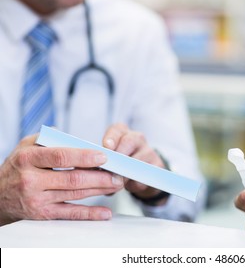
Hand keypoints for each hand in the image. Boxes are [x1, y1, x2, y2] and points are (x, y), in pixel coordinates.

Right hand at [0, 135, 123, 225]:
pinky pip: (70, 214)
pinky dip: (90, 214)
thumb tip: (75, 137)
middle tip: (118, 174)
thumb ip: (49, 138)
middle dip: (99, 176)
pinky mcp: (42, 214)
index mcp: (28, 158)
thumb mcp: (25, 146)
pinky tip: (105, 213)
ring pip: (75, 194)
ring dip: (100, 190)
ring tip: (116, 185)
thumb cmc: (17, 167)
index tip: (104, 156)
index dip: (84, 157)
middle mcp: (31, 180)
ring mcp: (37, 199)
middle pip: (72, 178)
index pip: (61, 156)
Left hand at [102, 123, 167, 204]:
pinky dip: (134, 182)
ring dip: (125, 172)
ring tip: (116, 181)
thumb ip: (101, 162)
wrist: (140, 172)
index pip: (117, 130)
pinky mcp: (157, 165)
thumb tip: (93, 173)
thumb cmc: (118, 162)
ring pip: (137, 159)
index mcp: (122, 133)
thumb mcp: (109, 159)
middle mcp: (136, 138)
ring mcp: (148, 151)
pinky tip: (128, 185)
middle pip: (129, 142)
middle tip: (110, 167)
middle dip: (119, 155)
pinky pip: (144, 174)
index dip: (111, 138)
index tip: (107, 146)